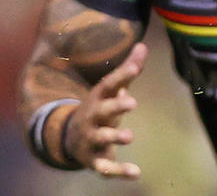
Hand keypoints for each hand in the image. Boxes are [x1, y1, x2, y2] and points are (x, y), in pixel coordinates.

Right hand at [63, 42, 146, 178]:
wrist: (70, 137)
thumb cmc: (100, 109)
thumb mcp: (111, 90)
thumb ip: (128, 70)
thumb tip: (143, 45)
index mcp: (98, 99)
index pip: (108, 85)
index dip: (121, 76)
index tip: (135, 69)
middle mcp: (93, 118)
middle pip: (102, 111)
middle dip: (114, 107)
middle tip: (131, 103)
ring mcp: (92, 140)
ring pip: (101, 139)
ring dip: (114, 138)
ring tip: (130, 137)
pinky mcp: (94, 160)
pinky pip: (105, 167)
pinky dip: (118, 171)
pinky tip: (135, 173)